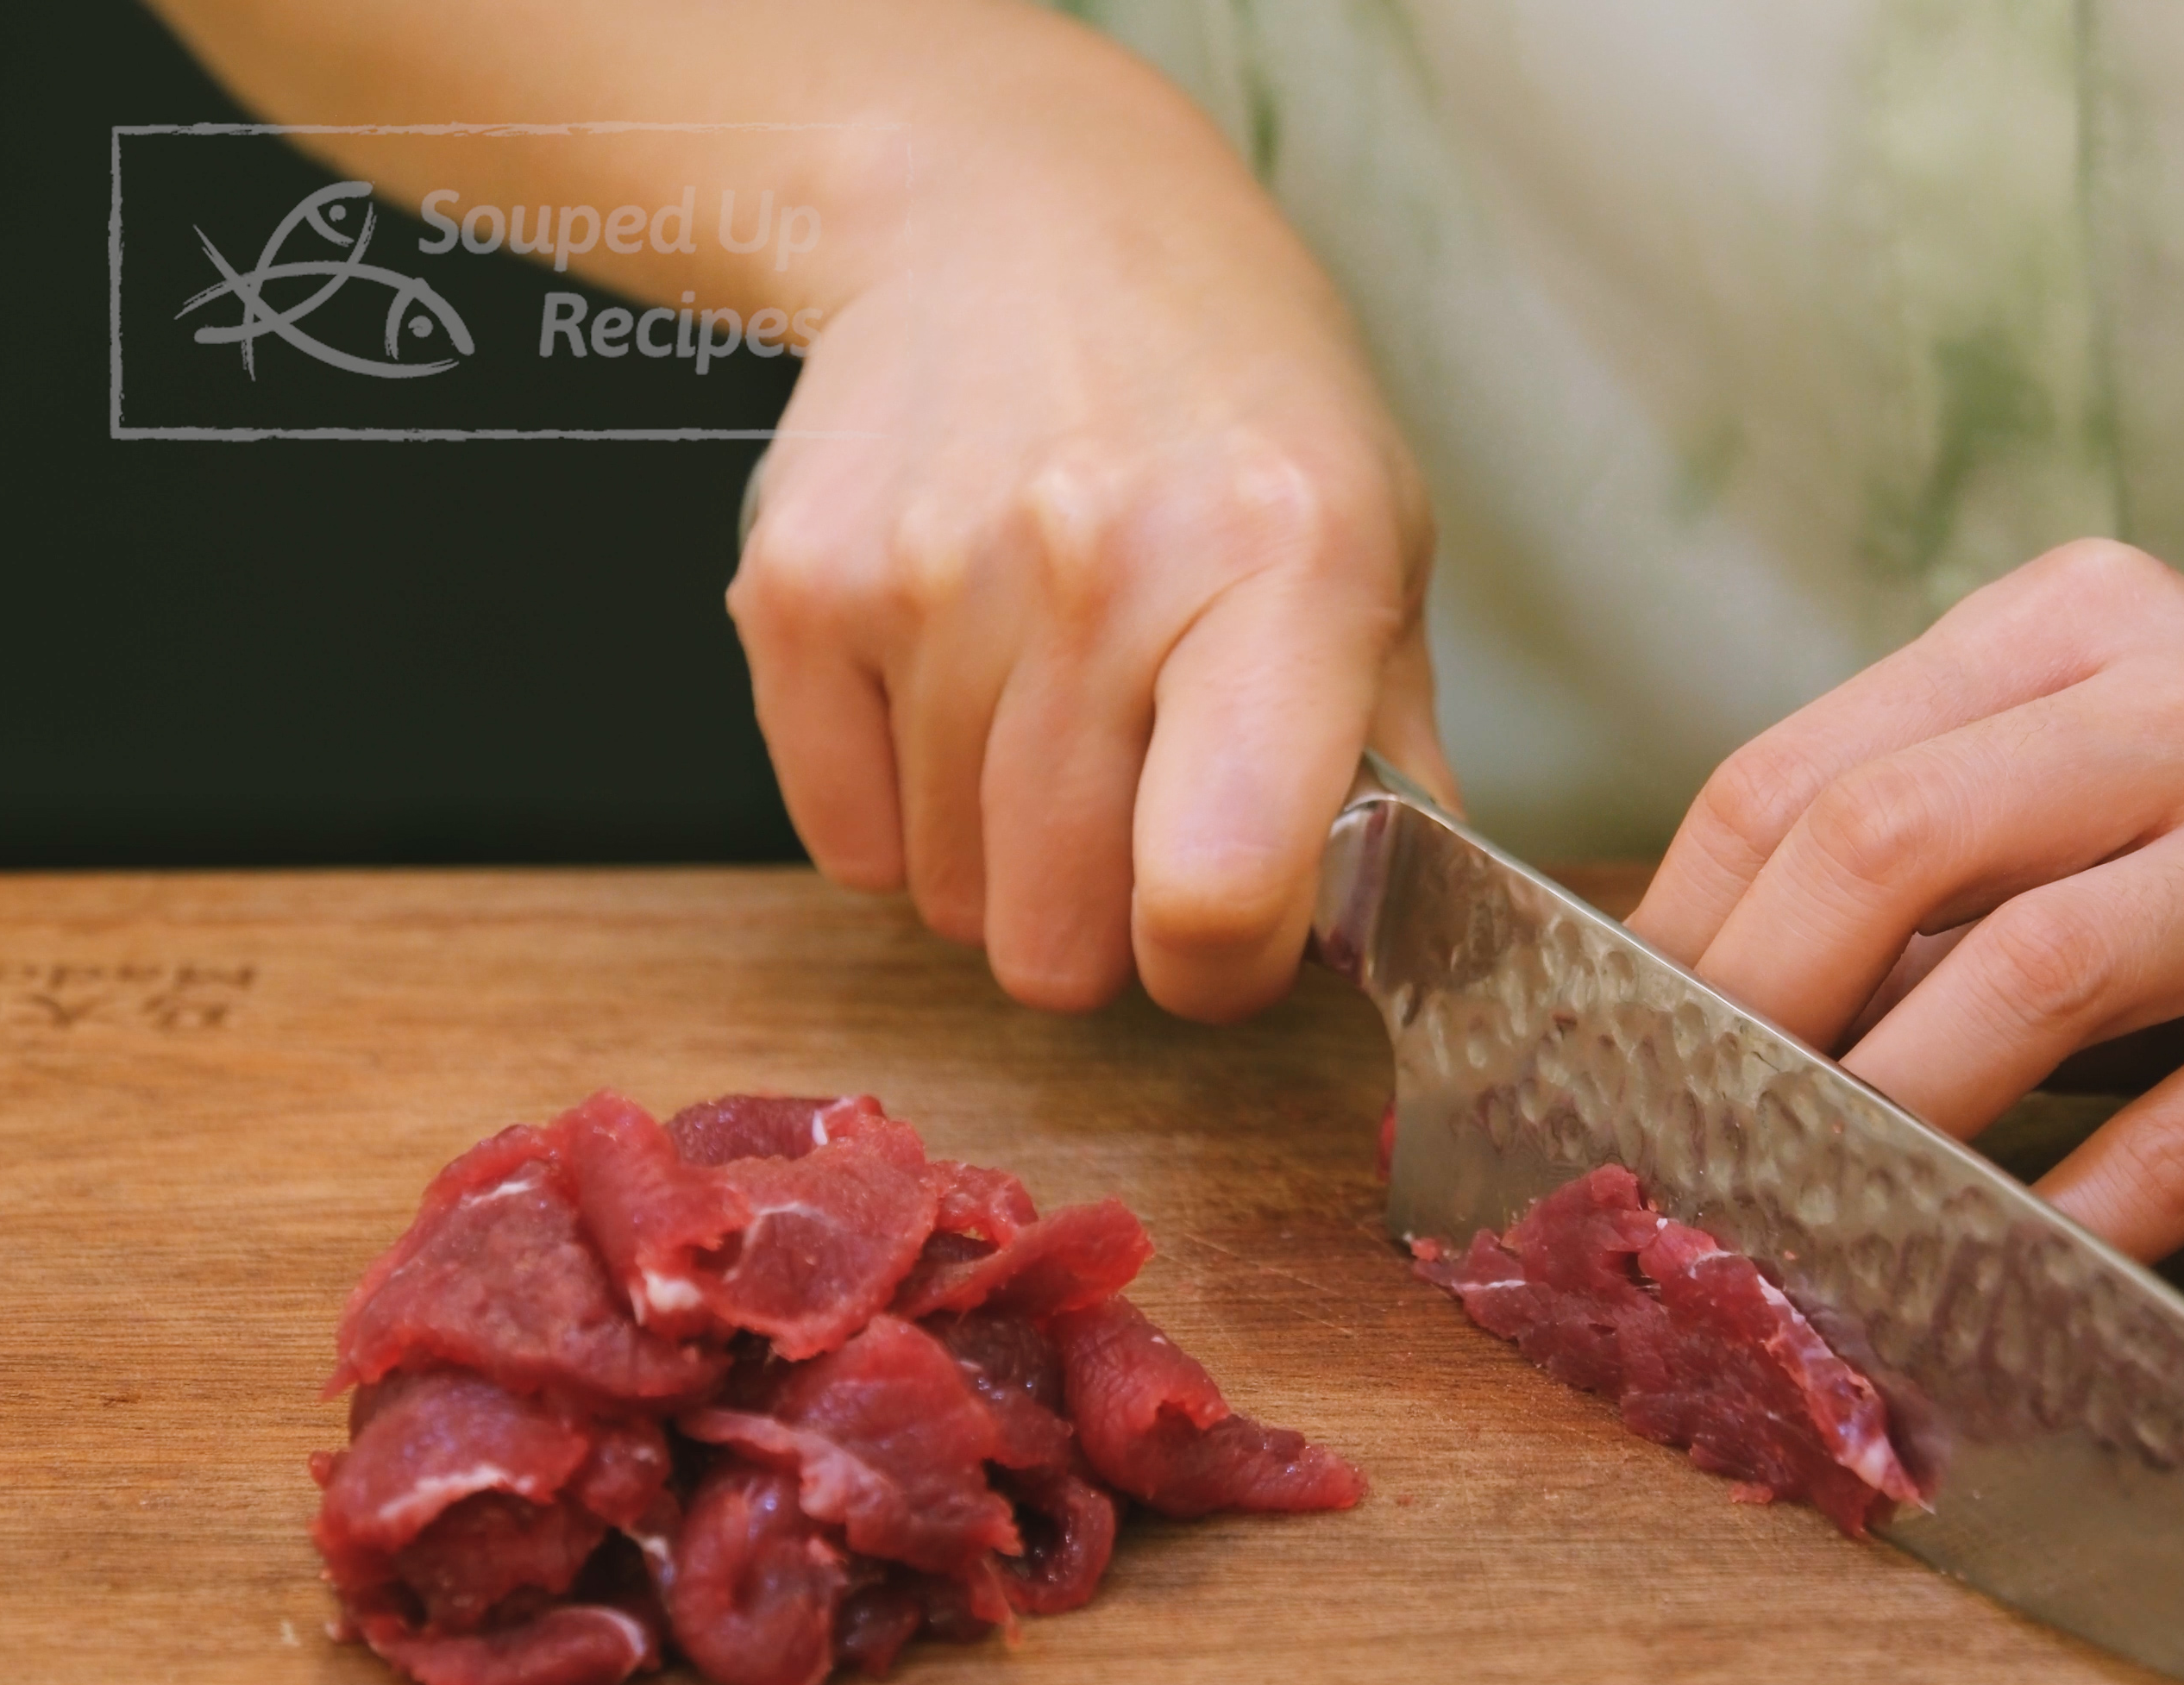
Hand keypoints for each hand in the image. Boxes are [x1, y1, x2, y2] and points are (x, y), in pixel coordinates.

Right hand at [727, 116, 1445, 1021]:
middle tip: (1145, 807)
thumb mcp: (1378, 544)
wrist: (1021, 216)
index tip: (1237, 932)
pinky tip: (961, 687)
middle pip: (1059, 941)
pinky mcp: (795, 589)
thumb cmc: (1229, 406)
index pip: (1218, 893)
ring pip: (950, 900)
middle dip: (1110, 924)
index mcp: (1286, 566)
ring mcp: (927, 574)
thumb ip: (1389, 760)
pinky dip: (902, 811)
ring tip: (1059, 710)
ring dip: (1007, 858)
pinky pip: (842, 842)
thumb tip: (1388, 940)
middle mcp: (1096, 565)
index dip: (1229, 970)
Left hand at [1627, 541, 2183, 1258]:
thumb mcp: (2112, 756)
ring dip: (1878, 1116)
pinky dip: (2054, 1228)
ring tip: (1798, 1203)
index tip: (1620, 1046)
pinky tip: (1977, 1279)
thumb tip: (1691, 999)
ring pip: (2026, 975)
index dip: (1680, 925)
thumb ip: (1932, 827)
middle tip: (1676, 1137)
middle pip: (1889, 837)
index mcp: (2093, 617)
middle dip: (1743, 1010)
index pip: (1810, 763)